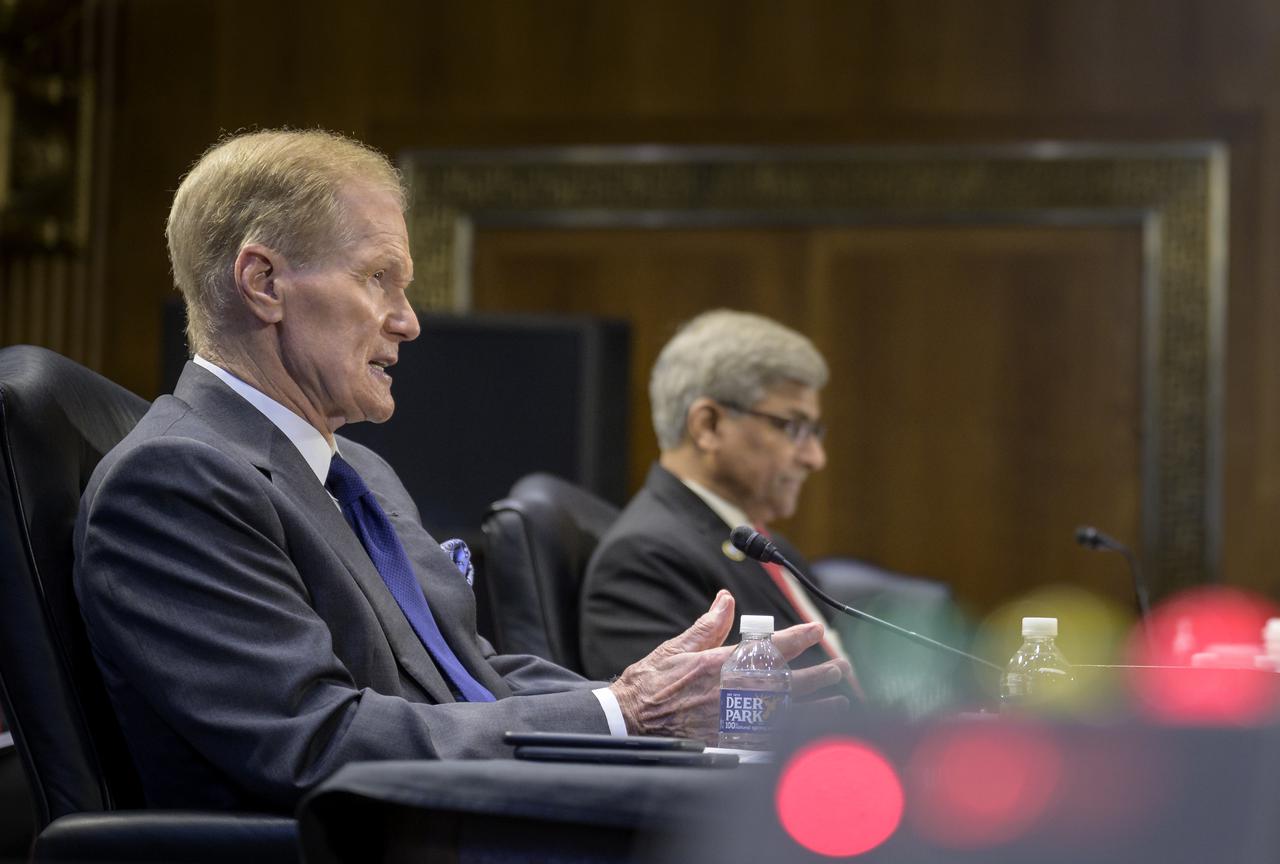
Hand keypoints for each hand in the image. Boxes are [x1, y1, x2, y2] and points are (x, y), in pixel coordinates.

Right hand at [609, 590, 849, 742]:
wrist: (628, 720)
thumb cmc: (650, 683)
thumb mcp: (677, 647)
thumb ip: (708, 625)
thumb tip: (726, 599)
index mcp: (720, 663)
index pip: (769, 647)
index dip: (797, 637)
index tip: (816, 629)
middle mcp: (730, 690)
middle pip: (786, 682)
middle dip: (817, 674)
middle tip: (839, 669)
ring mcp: (731, 718)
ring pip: (786, 712)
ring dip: (815, 706)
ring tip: (839, 701)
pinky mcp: (727, 741)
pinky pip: (769, 741)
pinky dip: (793, 736)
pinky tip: (810, 734)